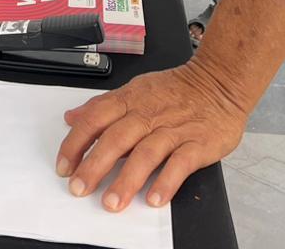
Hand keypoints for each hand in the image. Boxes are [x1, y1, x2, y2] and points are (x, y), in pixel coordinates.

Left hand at [55, 63, 246, 210]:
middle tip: (80, 188)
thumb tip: (71, 117)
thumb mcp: (134, 89)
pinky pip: (180, 164)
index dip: (76, 143)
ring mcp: (173, 129)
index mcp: (130, 100)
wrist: (220, 81)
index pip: (95, 119)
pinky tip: (154, 198)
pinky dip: (167, 181)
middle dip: (94, 165)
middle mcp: (148, 114)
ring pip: (145, 154)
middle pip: (115, 139)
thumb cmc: (176, 89)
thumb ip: (102, 105)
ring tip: (113, 202)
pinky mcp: (197, 143)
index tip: (64, 165)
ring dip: (127, 180)